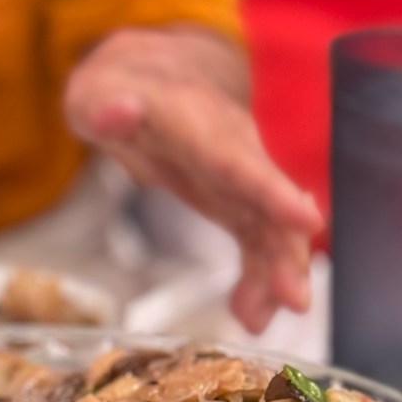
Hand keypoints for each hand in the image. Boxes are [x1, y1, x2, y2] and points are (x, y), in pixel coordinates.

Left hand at [64, 26, 321, 333]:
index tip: (308, 221)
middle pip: (267, 203)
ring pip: (271, 229)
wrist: (150, 79)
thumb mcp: (93, 93)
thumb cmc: (118, 89)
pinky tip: (253, 315)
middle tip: (297, 300)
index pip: (237, 160)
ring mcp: (240, 178)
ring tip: (260, 321)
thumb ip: (102, 106)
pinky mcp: (238, 202)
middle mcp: (232, 150)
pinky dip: (259, 280)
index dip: (272, 192)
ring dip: (275, 276)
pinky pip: (258, 244)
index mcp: (197, 123)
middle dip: (287, 250)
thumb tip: (118, 110)